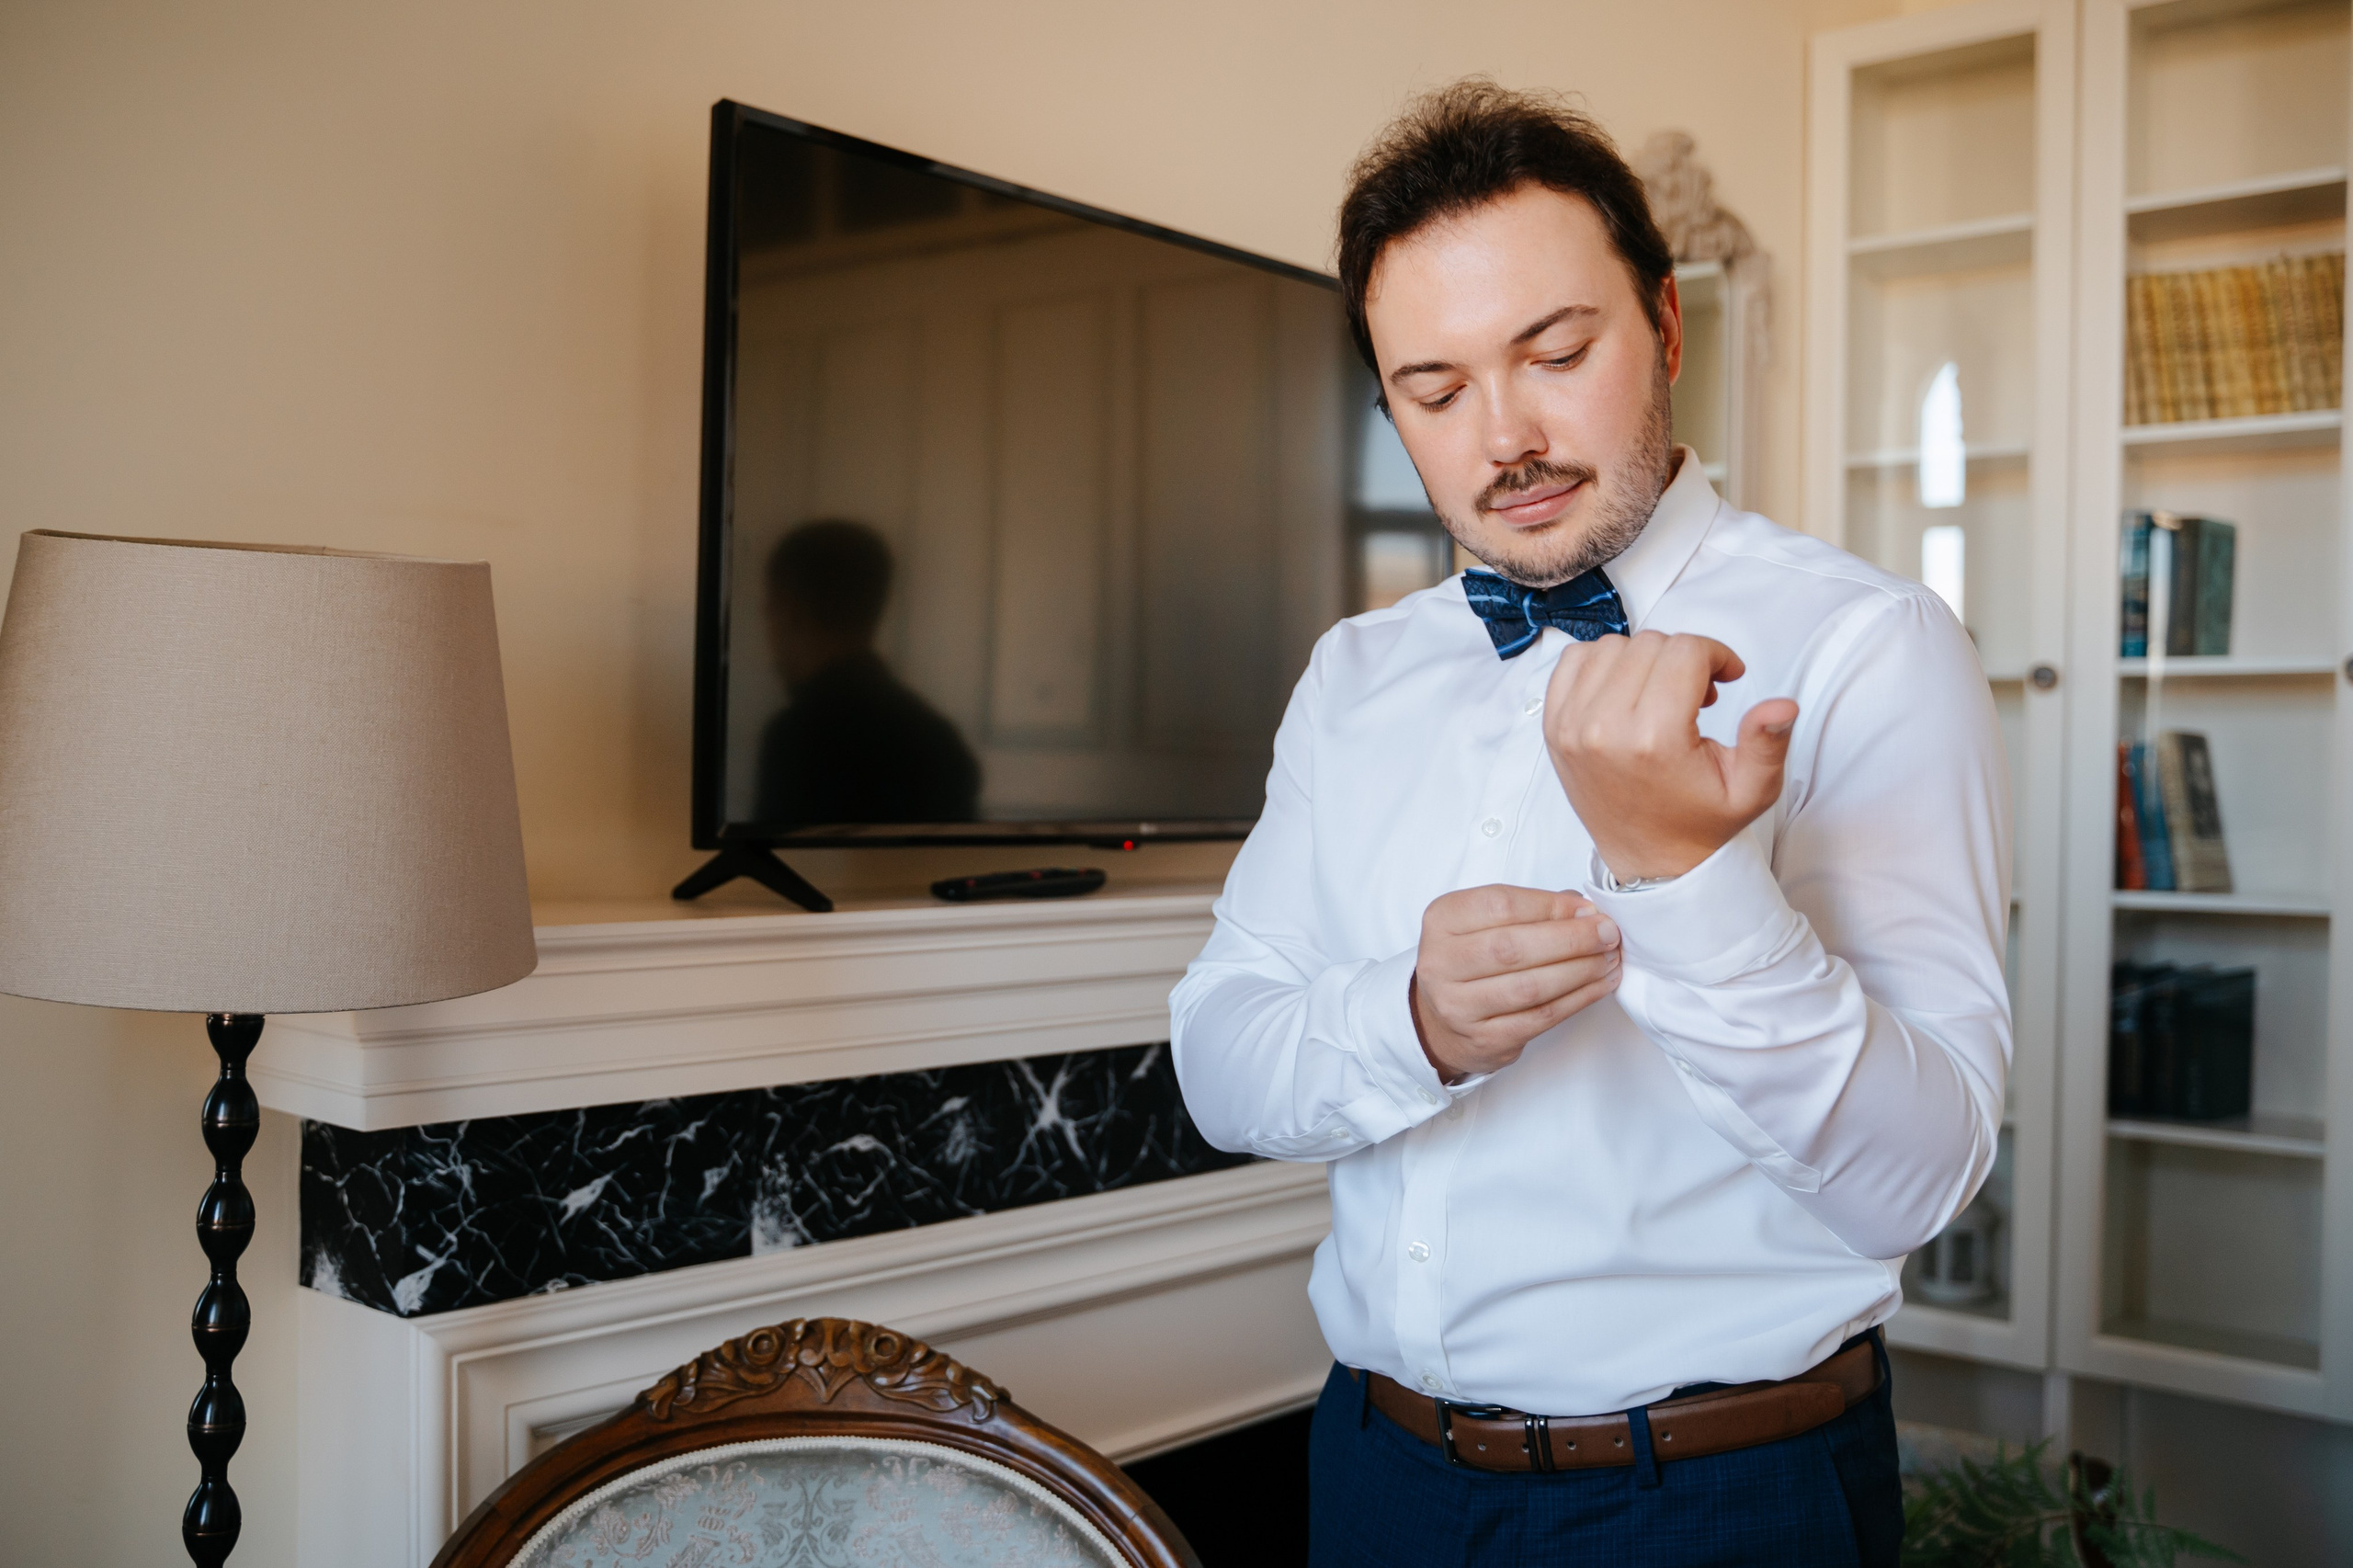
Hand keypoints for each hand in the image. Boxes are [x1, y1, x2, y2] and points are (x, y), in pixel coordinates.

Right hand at [1412, 885, 1621, 1080]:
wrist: (1441, 1021)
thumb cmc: (1472, 962)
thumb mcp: (1485, 923)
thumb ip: (1531, 910)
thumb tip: (1585, 911)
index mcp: (1442, 920)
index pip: (1500, 905)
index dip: (1551, 906)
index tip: (1587, 909)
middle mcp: (1441, 963)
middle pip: (1514, 947)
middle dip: (1572, 939)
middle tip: (1608, 934)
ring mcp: (1459, 1006)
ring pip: (1531, 987)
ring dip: (1580, 971)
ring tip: (1609, 958)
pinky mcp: (1485, 1039)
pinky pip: (1541, 1017)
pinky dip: (1579, 999)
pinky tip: (1599, 985)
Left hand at [1543, 631, 1798, 882]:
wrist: (1649, 859)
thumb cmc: (1699, 822)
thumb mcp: (1750, 790)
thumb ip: (1768, 744)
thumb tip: (1783, 705)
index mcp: (1654, 740)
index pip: (1686, 652)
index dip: (1716, 656)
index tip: (1726, 677)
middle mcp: (1604, 729)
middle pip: (1651, 645)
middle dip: (1683, 659)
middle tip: (1698, 694)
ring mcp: (1571, 727)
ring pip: (1613, 647)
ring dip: (1644, 660)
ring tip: (1663, 694)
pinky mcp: (1553, 727)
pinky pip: (1573, 661)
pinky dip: (1603, 665)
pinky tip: (1627, 691)